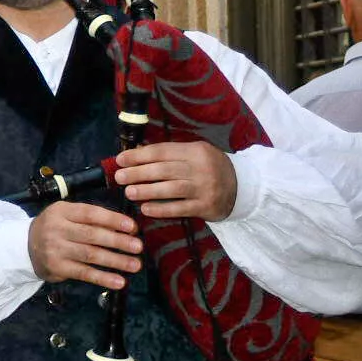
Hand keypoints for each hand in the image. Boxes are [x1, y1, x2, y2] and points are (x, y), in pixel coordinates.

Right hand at [28, 200, 144, 289]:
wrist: (25, 246)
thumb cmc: (55, 228)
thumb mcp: (65, 215)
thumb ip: (89, 218)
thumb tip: (124, 226)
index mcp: (61, 211)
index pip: (90, 214)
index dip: (112, 220)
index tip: (132, 227)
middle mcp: (57, 229)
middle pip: (91, 235)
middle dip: (117, 241)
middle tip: (138, 246)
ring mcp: (56, 249)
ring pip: (90, 255)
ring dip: (115, 261)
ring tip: (135, 265)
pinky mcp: (57, 267)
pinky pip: (84, 273)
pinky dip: (103, 278)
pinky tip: (119, 281)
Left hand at [112, 141, 237, 220]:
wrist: (242, 187)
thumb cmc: (209, 167)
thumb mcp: (193, 153)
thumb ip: (169, 153)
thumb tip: (136, 153)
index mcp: (195, 151)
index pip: (161, 152)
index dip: (138, 156)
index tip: (120, 160)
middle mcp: (201, 168)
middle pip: (163, 170)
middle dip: (138, 173)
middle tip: (119, 177)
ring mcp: (205, 188)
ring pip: (171, 189)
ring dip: (147, 191)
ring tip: (129, 192)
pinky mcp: (207, 207)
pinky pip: (180, 208)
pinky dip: (162, 209)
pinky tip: (146, 209)